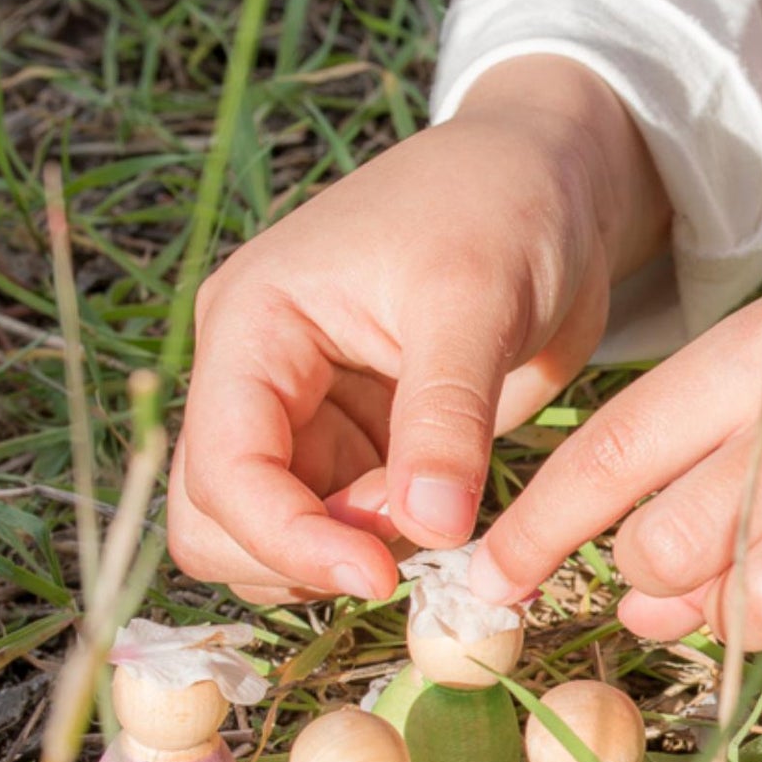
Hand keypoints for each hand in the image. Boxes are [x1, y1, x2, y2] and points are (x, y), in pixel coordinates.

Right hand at [168, 56, 669, 603]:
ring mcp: (297, 422)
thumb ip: (445, 418)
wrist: (546, 187)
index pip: (223, 469)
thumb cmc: (500, 208)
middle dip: (303, 554)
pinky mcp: (347, 451)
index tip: (380, 574)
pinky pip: (331, 534)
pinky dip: (375, 550)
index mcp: (252, 326)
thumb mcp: (476, 300)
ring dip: (337, 559)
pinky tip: (436, 510)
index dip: (288, 539)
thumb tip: (430, 530)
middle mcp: (254, 381)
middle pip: (214, 522)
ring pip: (264, 542)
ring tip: (429, 505)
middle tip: (412, 522)